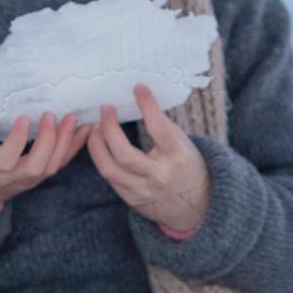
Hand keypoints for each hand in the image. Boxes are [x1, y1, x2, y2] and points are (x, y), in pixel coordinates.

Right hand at [0, 73, 87, 211]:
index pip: (5, 160)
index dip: (16, 141)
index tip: (24, 118)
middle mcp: (10, 177)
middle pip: (35, 167)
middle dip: (49, 141)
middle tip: (52, 115)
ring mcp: (26, 179)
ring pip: (50, 168)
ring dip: (65, 144)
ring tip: (73, 118)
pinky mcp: (37, 178)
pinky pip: (58, 166)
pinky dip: (73, 148)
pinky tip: (85, 130)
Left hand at [85, 83, 210, 234]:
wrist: (198, 205)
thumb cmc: (188, 165)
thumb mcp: (184, 145)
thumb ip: (163, 128)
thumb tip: (139, 98)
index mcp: (178, 157)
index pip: (159, 129)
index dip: (148, 106)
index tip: (138, 87)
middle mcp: (160, 176)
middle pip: (124, 154)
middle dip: (109, 129)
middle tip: (106, 109)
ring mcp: (143, 191)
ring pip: (109, 169)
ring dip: (96, 145)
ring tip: (94, 127)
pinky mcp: (132, 200)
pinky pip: (110, 179)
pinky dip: (102, 159)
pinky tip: (99, 145)